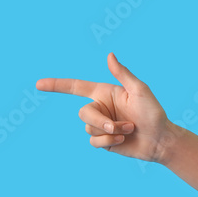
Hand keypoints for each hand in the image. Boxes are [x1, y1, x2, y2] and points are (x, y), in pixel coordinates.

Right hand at [36, 53, 177, 162]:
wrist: (159, 140)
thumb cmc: (153, 113)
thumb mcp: (140, 90)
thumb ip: (123, 74)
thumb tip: (109, 55)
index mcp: (105, 92)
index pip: (75, 87)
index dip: (56, 85)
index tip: (38, 85)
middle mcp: (100, 107)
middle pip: (83, 112)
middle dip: (102, 121)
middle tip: (126, 126)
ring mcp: (100, 125)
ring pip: (88, 128)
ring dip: (110, 132)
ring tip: (129, 131)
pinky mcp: (102, 141)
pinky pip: (93, 141)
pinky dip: (108, 142)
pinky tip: (123, 141)